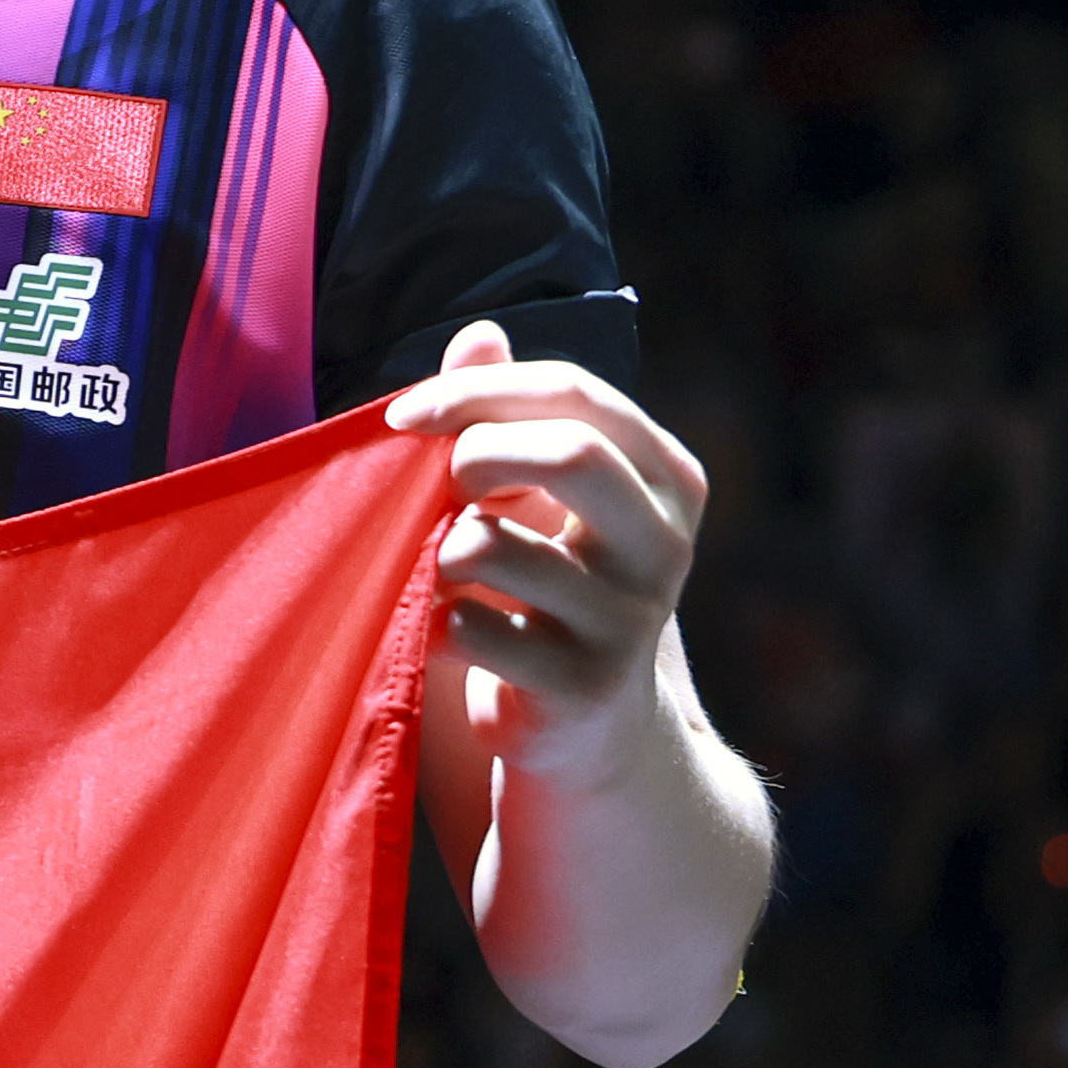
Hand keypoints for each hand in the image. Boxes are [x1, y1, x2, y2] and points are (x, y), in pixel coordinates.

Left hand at [386, 318, 704, 785]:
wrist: (588, 735)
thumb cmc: (547, 592)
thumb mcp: (538, 498)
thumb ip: (508, 415)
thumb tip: (478, 332)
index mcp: (666, 477)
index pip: (577, 394)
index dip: (477, 391)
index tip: (401, 416)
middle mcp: (665, 542)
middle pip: (571, 454)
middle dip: (473, 453)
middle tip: (431, 484)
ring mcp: (630, 618)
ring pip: (493, 546)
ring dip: (436, 550)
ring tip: (436, 570)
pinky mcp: (581, 686)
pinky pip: (469, 627)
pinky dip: (429, 621)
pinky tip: (439, 631)